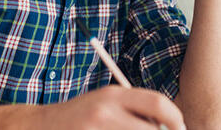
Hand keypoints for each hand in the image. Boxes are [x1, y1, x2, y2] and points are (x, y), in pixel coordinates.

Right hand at [36, 86, 184, 129]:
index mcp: (114, 94)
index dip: (175, 118)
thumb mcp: (106, 104)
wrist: (40, 127)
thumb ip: (134, 109)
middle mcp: (106, 111)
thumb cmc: (80, 117)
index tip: (180, 127)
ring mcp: (97, 129)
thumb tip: (170, 124)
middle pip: (152, 129)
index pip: (157, 103)